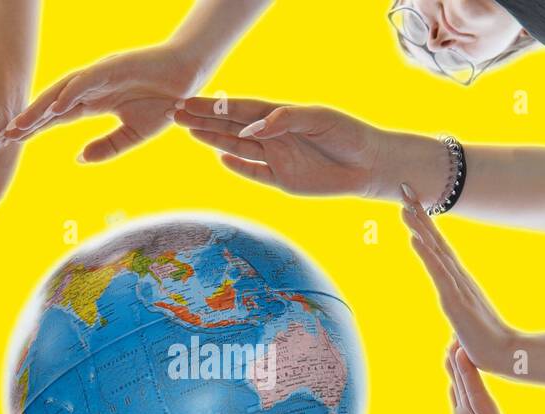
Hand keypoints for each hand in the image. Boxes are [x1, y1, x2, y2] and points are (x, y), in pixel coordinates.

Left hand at [1, 46, 207, 162]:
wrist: (188, 80)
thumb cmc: (164, 103)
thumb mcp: (132, 135)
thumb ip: (106, 147)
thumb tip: (78, 159)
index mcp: (93, 103)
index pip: (56, 116)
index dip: (35, 127)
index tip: (14, 141)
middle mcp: (90, 88)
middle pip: (52, 104)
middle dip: (29, 119)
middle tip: (5, 136)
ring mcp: (99, 76)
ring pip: (62, 91)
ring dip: (41, 107)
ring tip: (22, 124)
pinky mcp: (112, 68)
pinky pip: (86, 82)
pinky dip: (70, 93)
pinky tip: (55, 107)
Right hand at [174, 99, 389, 197]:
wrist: (369, 165)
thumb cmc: (348, 136)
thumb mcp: (319, 120)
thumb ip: (287, 120)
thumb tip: (255, 128)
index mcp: (281, 115)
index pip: (240, 109)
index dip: (214, 107)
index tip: (189, 103)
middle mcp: (274, 135)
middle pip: (232, 127)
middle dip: (204, 120)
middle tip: (175, 115)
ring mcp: (277, 157)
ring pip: (237, 148)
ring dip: (214, 140)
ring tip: (189, 131)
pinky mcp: (283, 180)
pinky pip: (255, 172)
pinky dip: (238, 166)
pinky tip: (220, 158)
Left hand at [402, 188, 519, 372]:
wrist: (504, 355)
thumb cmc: (484, 339)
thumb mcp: (464, 318)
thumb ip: (456, 309)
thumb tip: (448, 313)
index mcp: (458, 278)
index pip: (437, 245)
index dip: (424, 222)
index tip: (410, 200)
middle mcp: (458, 276)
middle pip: (435, 240)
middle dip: (419, 214)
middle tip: (404, 188)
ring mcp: (457, 286)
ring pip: (435, 251)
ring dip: (419, 228)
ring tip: (405, 207)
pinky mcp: (455, 300)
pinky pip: (438, 273)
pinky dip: (426, 254)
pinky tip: (415, 238)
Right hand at [447, 343, 533, 413]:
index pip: (476, 396)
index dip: (465, 372)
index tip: (455, 348)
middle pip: (472, 391)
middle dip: (461, 366)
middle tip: (451, 340)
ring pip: (467, 400)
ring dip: (459, 378)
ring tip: (452, 358)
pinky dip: (459, 400)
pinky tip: (458, 397)